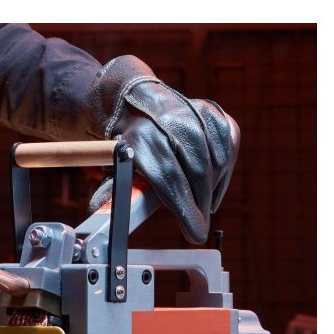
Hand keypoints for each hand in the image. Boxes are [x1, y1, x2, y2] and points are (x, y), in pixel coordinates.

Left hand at [85, 56, 238, 244]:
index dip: (186, 209)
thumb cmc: (123, 143)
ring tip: (202, 203)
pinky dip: (223, 168)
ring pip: (216, 159)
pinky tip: (211, 180)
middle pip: (197, 170)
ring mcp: (192, 111)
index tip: (196, 233)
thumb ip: (115, 194)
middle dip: (201, 204)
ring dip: (213, 188)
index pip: (169, 177)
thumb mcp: (113, 168)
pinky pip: (228, 144)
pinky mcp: (210, 110)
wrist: (130, 101)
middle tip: (199, 222)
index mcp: (140, 137)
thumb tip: (105, 220)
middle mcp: (168, 120)